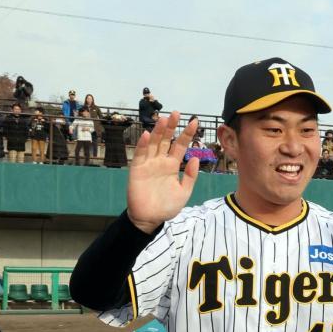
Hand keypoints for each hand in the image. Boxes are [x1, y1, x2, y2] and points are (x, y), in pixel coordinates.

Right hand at [127, 111, 198, 233]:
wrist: (150, 218)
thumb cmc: (167, 206)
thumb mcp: (184, 191)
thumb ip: (189, 176)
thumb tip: (194, 158)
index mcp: (172, 165)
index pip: (180, 146)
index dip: (186, 134)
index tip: (195, 122)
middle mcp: (160, 161)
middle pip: (166, 140)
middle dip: (171, 127)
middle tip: (177, 113)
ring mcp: (148, 164)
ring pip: (154, 144)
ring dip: (158, 131)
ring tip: (164, 119)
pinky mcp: (137, 169)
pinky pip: (141, 155)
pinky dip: (143, 145)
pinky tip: (148, 135)